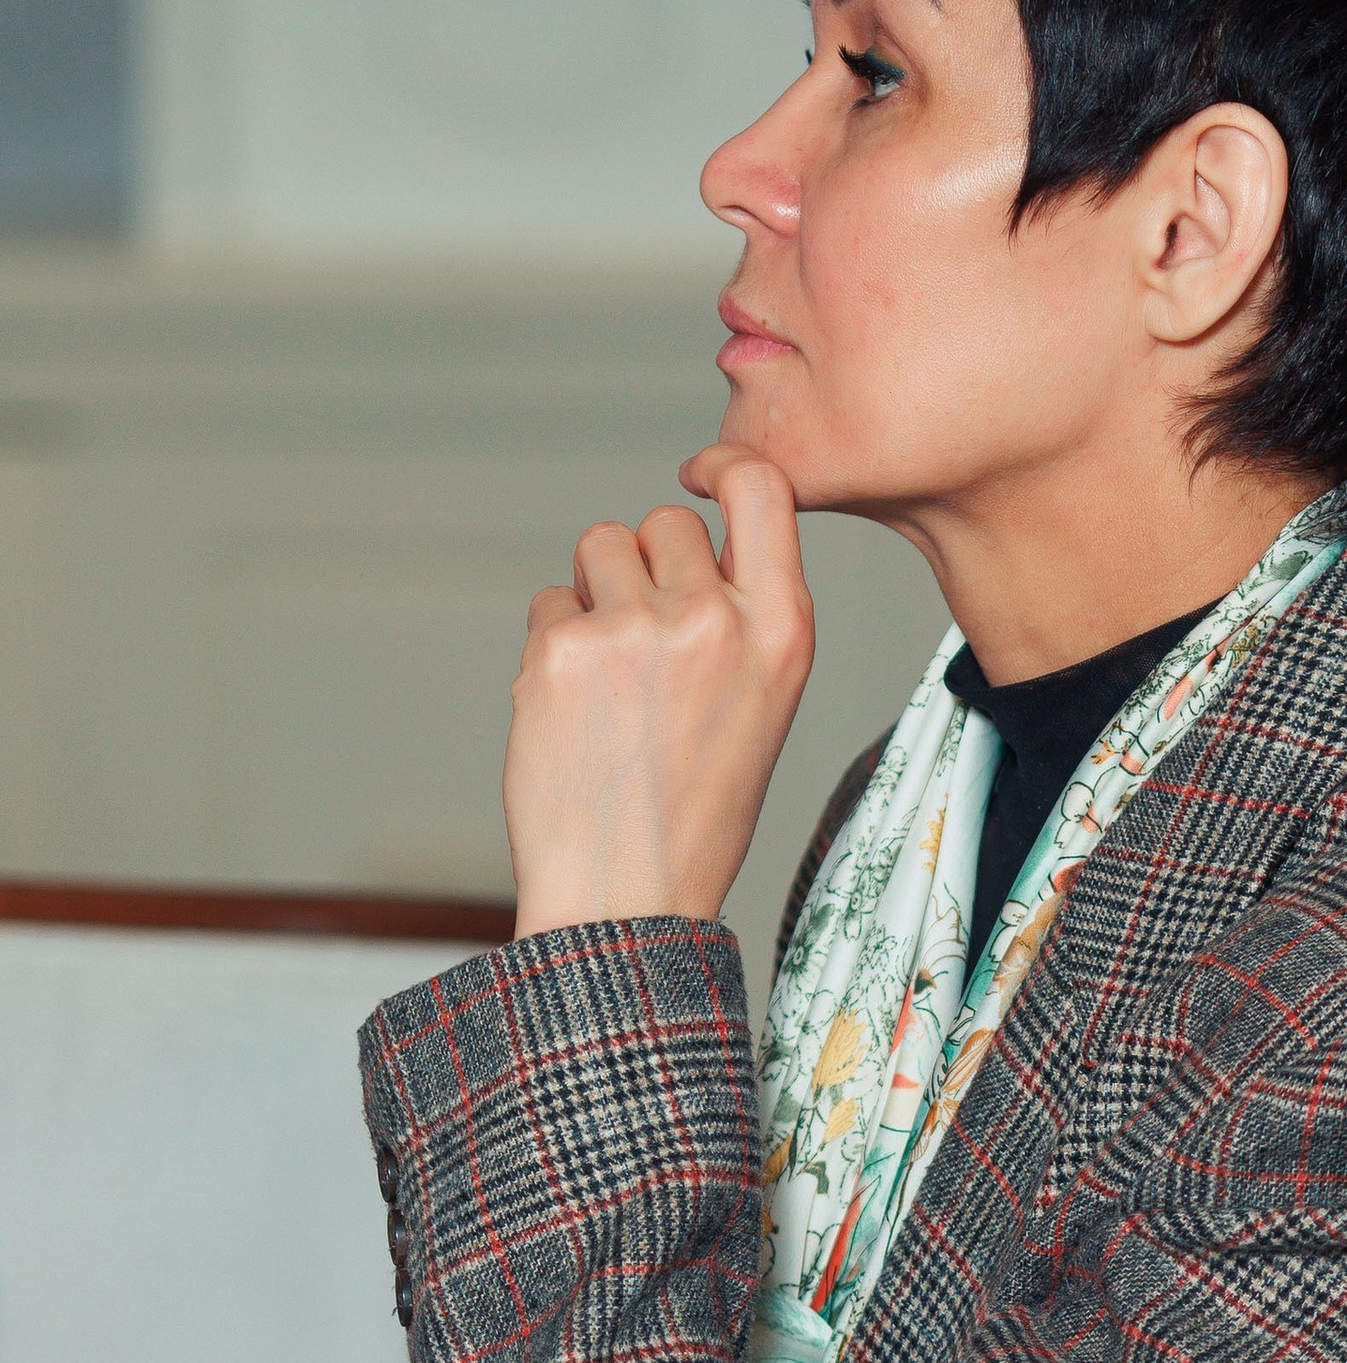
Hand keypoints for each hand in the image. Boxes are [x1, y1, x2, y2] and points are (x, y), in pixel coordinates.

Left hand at [503, 448, 816, 935]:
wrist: (628, 897)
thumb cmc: (695, 813)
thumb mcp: (763, 706)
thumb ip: (741, 617)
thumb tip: (688, 537)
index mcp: (782, 633)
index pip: (763, 489)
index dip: (724, 465)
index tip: (699, 475)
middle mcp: (714, 622)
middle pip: (666, 522)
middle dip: (648, 566)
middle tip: (646, 649)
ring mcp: (633, 632)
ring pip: (599, 546)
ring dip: (596, 592)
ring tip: (611, 677)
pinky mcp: (561, 652)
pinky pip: (549, 602)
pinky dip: (554, 646)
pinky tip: (575, 712)